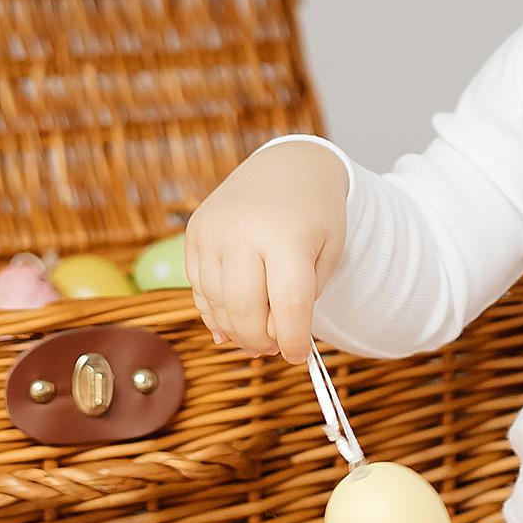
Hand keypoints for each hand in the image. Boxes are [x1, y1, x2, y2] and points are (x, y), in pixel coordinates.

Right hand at [184, 141, 349, 358]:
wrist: (288, 167)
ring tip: (257, 332)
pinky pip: (199, 288)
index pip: (289, 307)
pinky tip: (234, 314)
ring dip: (236, 329)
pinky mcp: (195, 234)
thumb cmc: (315, 216)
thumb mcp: (327, 254)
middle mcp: (244, 232)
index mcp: (287, 236)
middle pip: (246, 311)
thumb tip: (266, 342)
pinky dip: (216, 310)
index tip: (299, 355)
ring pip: (216, 304)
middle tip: (274, 347)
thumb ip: (303, 300)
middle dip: (261, 341)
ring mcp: (213, 232)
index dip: (293, 341)